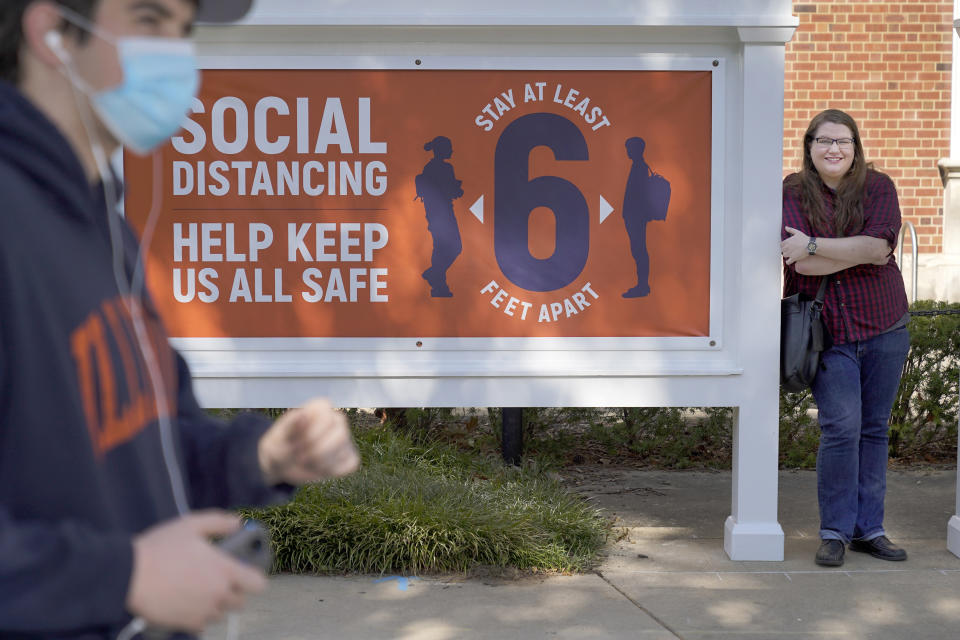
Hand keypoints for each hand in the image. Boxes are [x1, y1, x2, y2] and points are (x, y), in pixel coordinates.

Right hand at [126, 512, 266, 632]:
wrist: (128, 577)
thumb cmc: (160, 549)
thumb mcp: (191, 524)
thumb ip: (220, 522)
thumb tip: (238, 523)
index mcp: (225, 571)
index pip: (258, 584)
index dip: (253, 578)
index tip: (244, 572)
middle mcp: (219, 595)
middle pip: (240, 601)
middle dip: (232, 591)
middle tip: (215, 578)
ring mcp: (203, 612)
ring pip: (221, 613)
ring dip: (215, 603)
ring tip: (196, 588)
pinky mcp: (187, 624)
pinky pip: (202, 623)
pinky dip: (198, 615)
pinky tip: (184, 600)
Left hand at [257, 399, 360, 485]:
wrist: (281, 462)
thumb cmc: (280, 445)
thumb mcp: (278, 436)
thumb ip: (291, 424)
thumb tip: (304, 413)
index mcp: (318, 408)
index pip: (327, 412)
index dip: (310, 429)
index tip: (293, 439)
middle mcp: (335, 420)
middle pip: (340, 433)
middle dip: (316, 450)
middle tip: (299, 456)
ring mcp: (344, 439)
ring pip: (345, 450)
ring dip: (321, 462)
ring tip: (307, 462)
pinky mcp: (348, 457)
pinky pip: (350, 464)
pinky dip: (332, 470)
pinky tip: (318, 469)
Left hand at [781, 226, 810, 264]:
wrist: (810, 245)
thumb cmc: (804, 238)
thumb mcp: (797, 232)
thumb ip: (790, 230)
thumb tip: (785, 227)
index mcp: (786, 242)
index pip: (781, 245)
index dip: (784, 245)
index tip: (788, 246)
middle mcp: (786, 248)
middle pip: (782, 250)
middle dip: (786, 250)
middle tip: (791, 250)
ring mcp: (789, 253)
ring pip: (784, 256)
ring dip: (787, 255)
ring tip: (792, 254)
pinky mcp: (793, 258)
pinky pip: (788, 262)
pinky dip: (788, 262)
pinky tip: (791, 260)